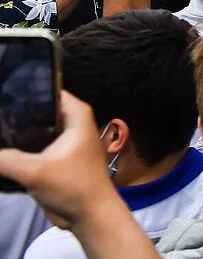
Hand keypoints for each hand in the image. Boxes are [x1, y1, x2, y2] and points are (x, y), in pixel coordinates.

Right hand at [0, 92, 118, 229]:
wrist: (90, 215)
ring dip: (18, 134)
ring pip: (37, 130)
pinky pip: (36, 146)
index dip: (30, 91)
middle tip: (1, 114)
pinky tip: (5, 151)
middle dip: (19, 114)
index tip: (8, 93)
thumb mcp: (35, 171)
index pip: (51, 90)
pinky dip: (22, 148)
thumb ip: (6, 159)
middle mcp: (73, 124)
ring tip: (1, 132)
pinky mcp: (57, 158)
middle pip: (41, 110)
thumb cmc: (75, 188)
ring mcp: (65, 142)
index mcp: (77, 117)